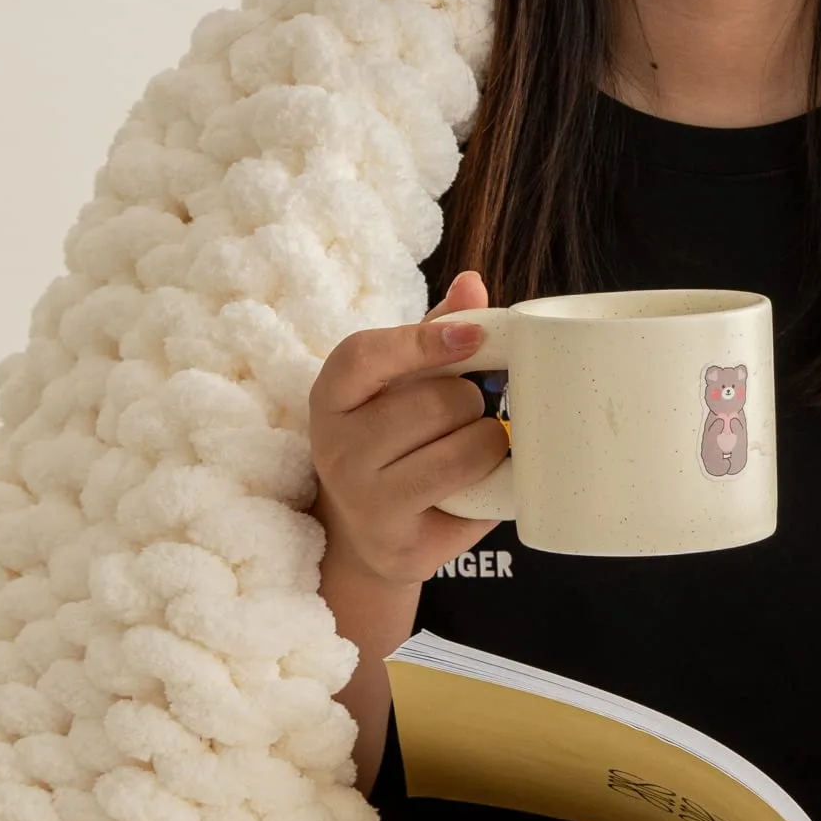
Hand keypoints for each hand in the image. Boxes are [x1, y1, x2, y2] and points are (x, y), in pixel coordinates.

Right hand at [308, 268, 508, 586]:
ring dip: (489, 440)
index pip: (365, 355)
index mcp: (330, 395)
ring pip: (458, 448)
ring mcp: (361, 496)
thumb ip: (433, 336)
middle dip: (471, 400)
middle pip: (433, 403)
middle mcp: (334, 446)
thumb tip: (472, 283)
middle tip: (472, 412)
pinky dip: (490, 477)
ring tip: (480, 445)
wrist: (374, 537)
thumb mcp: (403, 388)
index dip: (423, 341)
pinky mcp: (396, 537)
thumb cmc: (395, 447)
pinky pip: (467, 491)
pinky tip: (481, 479)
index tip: (474, 336)